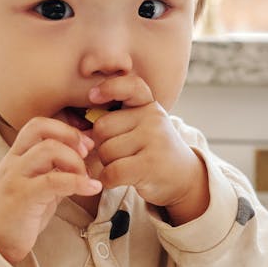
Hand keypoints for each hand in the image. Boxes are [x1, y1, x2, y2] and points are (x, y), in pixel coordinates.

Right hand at [0, 118, 101, 262]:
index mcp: (17, 156)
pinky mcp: (22, 197)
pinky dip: (78, 182)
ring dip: (75, 160)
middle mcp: (13, 162)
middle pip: (41, 130)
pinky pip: (52, 181)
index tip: (85, 144)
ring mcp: (15, 178)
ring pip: (47, 150)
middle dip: (71, 137)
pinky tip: (92, 188)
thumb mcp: (39, 187)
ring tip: (87, 178)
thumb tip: (85, 158)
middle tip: (88, 154)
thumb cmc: (19, 215)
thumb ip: (57, 171)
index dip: (65, 128)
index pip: (38, 125)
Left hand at [88, 75, 208, 224]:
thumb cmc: (152, 152)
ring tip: (125, 166)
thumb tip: (82, 133)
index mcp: (149, 105)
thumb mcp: (142, 127)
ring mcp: (154, 140)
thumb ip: (118, 121)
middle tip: (118, 154)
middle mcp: (153, 118)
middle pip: (102, 127)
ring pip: (106, 151)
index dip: (109, 88)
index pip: (129, 86)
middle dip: (102, 144)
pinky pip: (112, 172)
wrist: (185, 179)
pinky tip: (118, 180)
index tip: (93, 96)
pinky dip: (108, 180)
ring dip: (107, 164)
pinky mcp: (150, 165)